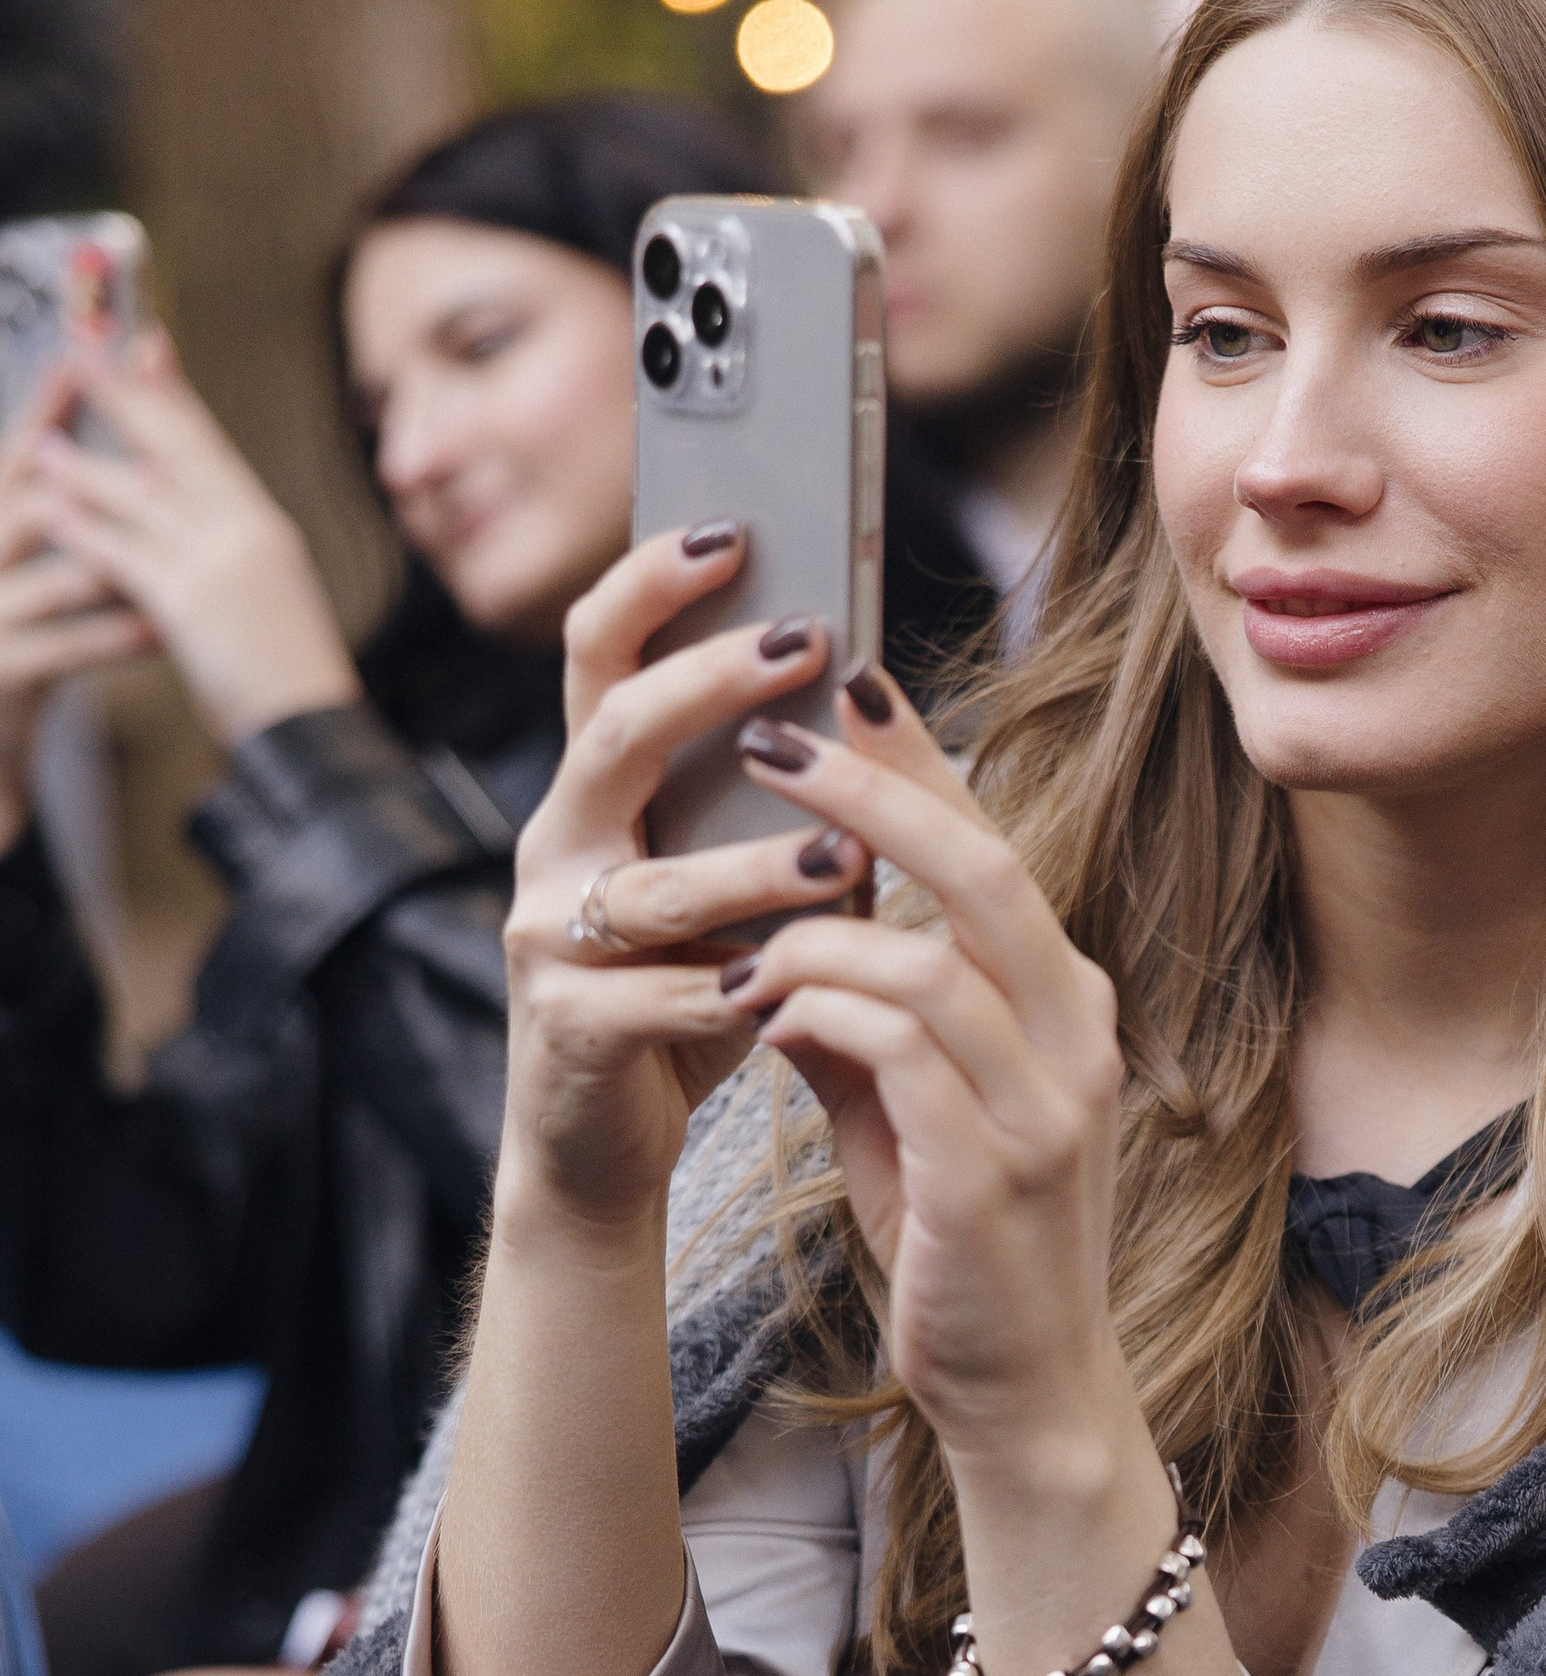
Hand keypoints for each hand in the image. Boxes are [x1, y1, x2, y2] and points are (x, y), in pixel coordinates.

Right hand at [0, 368, 152, 847]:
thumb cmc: (16, 646)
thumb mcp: (26, 574)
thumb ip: (51, 515)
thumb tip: (89, 449)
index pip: (14, 455)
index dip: (49, 404)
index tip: (91, 356)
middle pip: (32, 497)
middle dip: (95, 471)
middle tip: (157, 454)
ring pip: (53, 571)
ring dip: (119, 554)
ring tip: (175, 540)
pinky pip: (63, 648)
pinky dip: (115, 634)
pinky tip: (159, 626)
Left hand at [25, 333, 357, 748]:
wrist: (313, 732)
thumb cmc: (288, 673)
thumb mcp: (271, 593)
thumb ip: (236, 547)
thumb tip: (201, 516)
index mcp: (264, 526)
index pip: (211, 443)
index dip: (173, 392)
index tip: (145, 345)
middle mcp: (246, 531)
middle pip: (176, 449)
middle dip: (124, 400)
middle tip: (81, 356)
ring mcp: (220, 564)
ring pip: (143, 498)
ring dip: (87, 469)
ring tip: (41, 448)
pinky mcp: (192, 604)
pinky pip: (127, 556)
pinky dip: (87, 531)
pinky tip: (54, 514)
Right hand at [490, 526, 871, 1240]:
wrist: (603, 1145)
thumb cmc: (687, 992)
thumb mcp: (728, 882)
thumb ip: (767, 805)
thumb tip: (866, 697)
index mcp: (595, 795)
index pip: (599, 653)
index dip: (650, 583)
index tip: (732, 529)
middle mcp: (556, 847)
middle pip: (616, 736)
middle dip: (708, 683)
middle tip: (804, 643)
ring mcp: (549, 937)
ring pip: (654, 887)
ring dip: (754, 867)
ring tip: (846, 856)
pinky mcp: (570, 1028)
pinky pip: (664, 1000)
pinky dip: (739, 995)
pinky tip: (801, 988)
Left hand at [709, 667, 1134, 1494]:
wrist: (1027, 1390)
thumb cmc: (966, 1244)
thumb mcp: (912, 1108)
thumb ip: (859, 1016)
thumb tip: (778, 932)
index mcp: (1066, 1004)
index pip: (992, 849)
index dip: (919, 762)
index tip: (844, 680)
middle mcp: (1074, 1037)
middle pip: (981, 870)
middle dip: (871, 795)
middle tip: (772, 740)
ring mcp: (1046, 1106)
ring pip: (927, 960)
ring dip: (814, 933)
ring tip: (733, 938)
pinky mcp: (992, 1173)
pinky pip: (897, 1052)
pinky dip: (817, 1017)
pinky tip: (757, 1012)